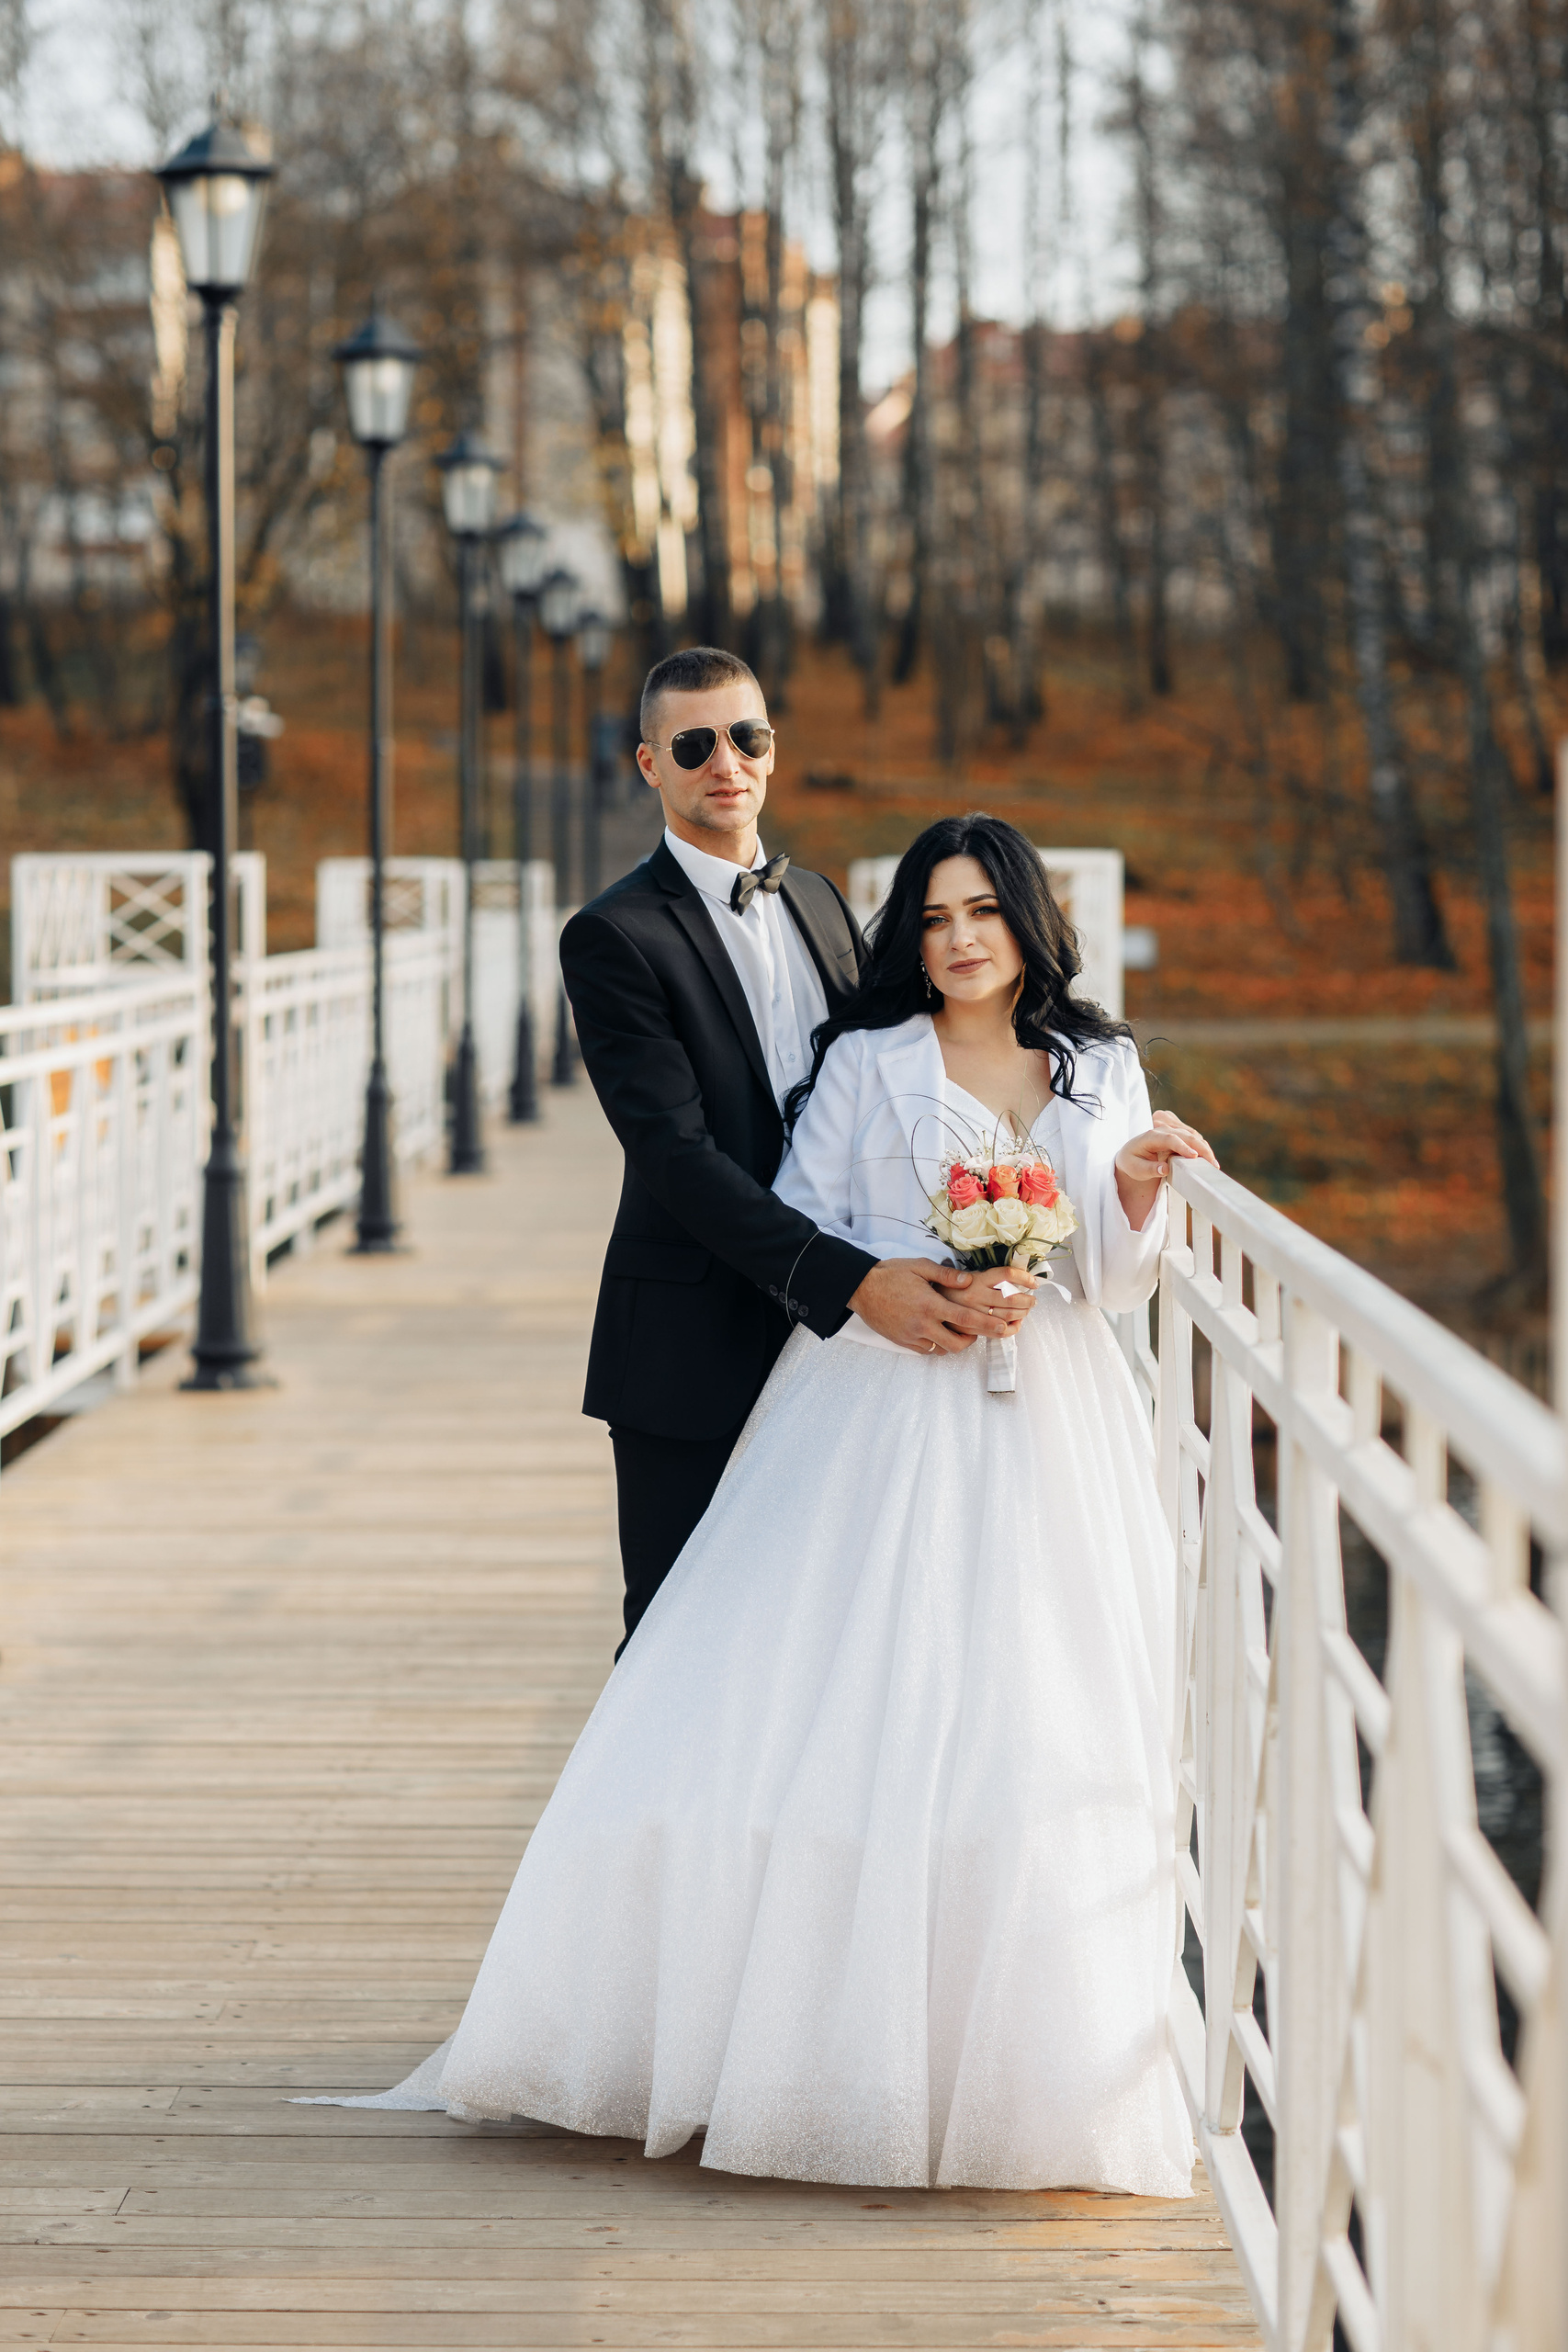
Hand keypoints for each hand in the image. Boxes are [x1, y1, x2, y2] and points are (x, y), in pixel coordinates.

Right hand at [848, 1257, 1036, 1354]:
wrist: (861, 1289)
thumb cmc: (890, 1274)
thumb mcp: (919, 1267)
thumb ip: (946, 1275)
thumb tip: (968, 1281)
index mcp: (930, 1304)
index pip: (965, 1319)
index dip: (986, 1325)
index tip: (1001, 1328)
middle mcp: (922, 1323)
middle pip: (956, 1344)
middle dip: (970, 1341)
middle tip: (975, 1332)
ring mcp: (911, 1335)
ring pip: (941, 1350)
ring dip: (952, 1343)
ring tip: (954, 1330)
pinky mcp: (902, 1341)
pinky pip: (925, 1350)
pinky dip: (934, 1345)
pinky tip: (935, 1332)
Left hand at [1114, 1110, 1218, 1229]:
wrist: (1131, 1154)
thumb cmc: (1132, 1162)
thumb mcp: (1135, 1169)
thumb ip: (1149, 1169)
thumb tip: (1165, 1169)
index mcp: (1150, 1136)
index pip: (1169, 1138)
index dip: (1183, 1146)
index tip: (1194, 1157)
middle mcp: (1162, 1129)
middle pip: (1186, 1135)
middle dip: (1201, 1149)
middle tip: (1212, 1165)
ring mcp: (1172, 1129)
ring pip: (1193, 1135)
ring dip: (1204, 1148)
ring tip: (1213, 1165)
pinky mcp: (1179, 1132)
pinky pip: (1194, 1137)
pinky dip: (1202, 1147)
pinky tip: (1208, 1159)